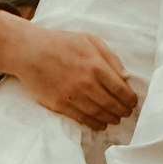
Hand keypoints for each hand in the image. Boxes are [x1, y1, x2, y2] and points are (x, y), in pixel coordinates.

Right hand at [0, 15, 137, 130]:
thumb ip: (110, 58)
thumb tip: (126, 78)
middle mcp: (86, 83)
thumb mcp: (90, 40)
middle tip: (126, 113)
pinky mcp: (60, 104)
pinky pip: (82, 119)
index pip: (121, 90)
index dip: (130, 100)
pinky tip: (101, 123)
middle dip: (123, 111)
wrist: (30, 51)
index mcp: (96, 65)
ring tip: (115, 119)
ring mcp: (72, 95)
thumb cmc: (62, 43)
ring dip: (111, 119)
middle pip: (112, 105)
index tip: (132, 103)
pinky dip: (95, 124)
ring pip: (99, 114)